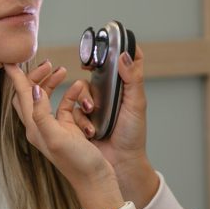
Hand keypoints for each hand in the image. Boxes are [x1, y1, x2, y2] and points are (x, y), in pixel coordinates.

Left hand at [4, 63, 120, 204]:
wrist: (96, 181)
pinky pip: (65, 105)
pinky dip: (70, 94)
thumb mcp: (57, 137)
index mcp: (34, 127)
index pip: (21, 96)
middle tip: (47, 63)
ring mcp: (54, 127)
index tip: (9, 60)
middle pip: (29, 94)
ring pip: (46, 98)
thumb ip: (42, 113)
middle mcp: (40, 126)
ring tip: (62, 71)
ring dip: (52, 83)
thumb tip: (31, 90)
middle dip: (35, 76)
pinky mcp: (68, 129)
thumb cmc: (78, 163)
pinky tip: (79, 89)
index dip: (16, 77)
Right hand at [69, 48, 158, 207]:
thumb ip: (133, 78)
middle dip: (90, 74)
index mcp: (124, 87)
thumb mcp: (136, 104)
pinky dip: (80, 117)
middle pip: (95, 73)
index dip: (114, 50)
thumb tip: (125, 54)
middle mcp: (109, 94)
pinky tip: (89, 129)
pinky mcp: (82, 119)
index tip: (106, 46)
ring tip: (92, 112)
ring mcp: (94, 106)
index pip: (122, 61)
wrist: (121, 162)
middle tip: (87, 71)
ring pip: (80, 90)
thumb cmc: (132, 134)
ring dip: (85, 100)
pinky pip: (72, 109)